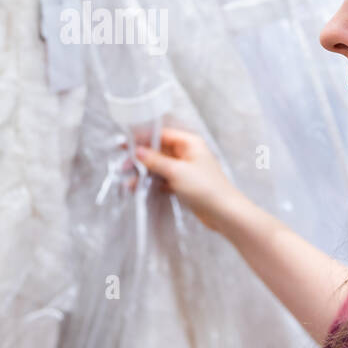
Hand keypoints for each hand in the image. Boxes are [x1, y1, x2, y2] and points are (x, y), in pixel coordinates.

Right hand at [135, 127, 250, 236]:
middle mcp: (187, 153)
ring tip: (128, 181)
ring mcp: (185, 169)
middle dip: (141, 158)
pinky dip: (152, 183)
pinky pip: (164, 179)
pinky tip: (139, 188)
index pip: (161, 135)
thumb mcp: (176, 171)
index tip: (126, 144)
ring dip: (144, 172)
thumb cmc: (205, 188)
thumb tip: (138, 151)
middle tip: (123, 165)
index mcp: (189, 143)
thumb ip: (155, 160)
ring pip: (159, 166)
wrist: (224, 213)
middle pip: (159, 151)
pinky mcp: (184, 184)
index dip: (143, 139)